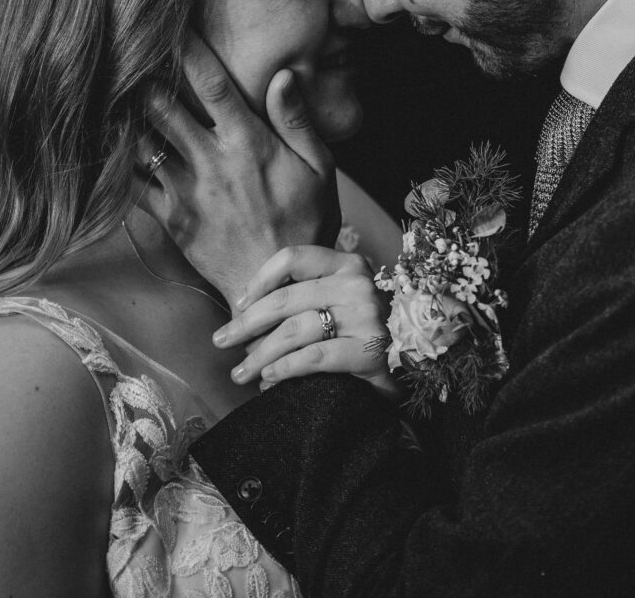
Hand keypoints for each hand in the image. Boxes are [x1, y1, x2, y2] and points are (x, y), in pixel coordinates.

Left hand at [133, 32, 341, 310]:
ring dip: (126, 113)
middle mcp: (211, 161)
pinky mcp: (170, 217)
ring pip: (142, 140)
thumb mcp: (319, 168)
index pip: (212, 84)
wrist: (277, 289)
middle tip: (128, 50)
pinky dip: (119, 160)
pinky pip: (133, 183)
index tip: (172, 25)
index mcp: (247, 142)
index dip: (189, 50)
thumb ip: (296, 120)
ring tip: (111, 87)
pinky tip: (109, 141)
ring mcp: (186, 190)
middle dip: (144, 75)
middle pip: (163, 105)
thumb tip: (282, 75)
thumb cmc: (306, 223)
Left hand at [213, 245, 399, 400]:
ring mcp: (366, 317)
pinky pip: (313, 358)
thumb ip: (308, 293)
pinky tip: (268, 378)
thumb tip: (247, 310)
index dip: (259, 279)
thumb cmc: (365, 329)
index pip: (293, 257)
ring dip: (259, 354)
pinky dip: (284, 368)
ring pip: (295, 331)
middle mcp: (358, 284)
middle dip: (246, 323)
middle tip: (222, 341)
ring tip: (240, 372)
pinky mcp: (370, 351)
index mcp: (348, 263)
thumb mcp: (341, 298)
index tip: (238, 304)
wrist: (413, 363)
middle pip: (286, 298)